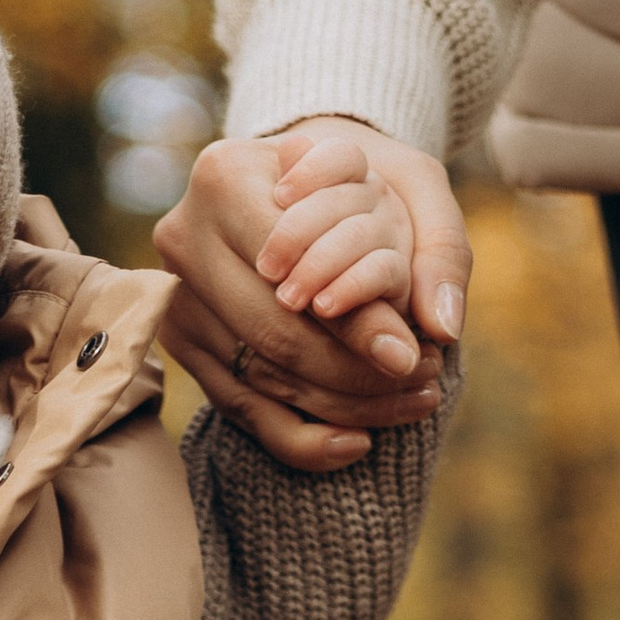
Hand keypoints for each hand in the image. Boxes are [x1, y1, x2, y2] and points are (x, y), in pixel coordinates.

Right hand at [155, 123, 467, 473]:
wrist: (297, 186)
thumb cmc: (361, 182)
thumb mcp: (410, 185)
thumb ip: (439, 248)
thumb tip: (444, 326)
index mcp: (226, 176)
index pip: (295, 267)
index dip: (356, 320)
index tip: (412, 355)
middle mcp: (185, 235)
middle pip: (274, 331)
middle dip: (353, 371)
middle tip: (420, 383)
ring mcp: (176, 294)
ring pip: (262, 376)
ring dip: (343, 406)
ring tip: (410, 404)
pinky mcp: (180, 343)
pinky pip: (242, 410)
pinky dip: (303, 439)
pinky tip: (355, 443)